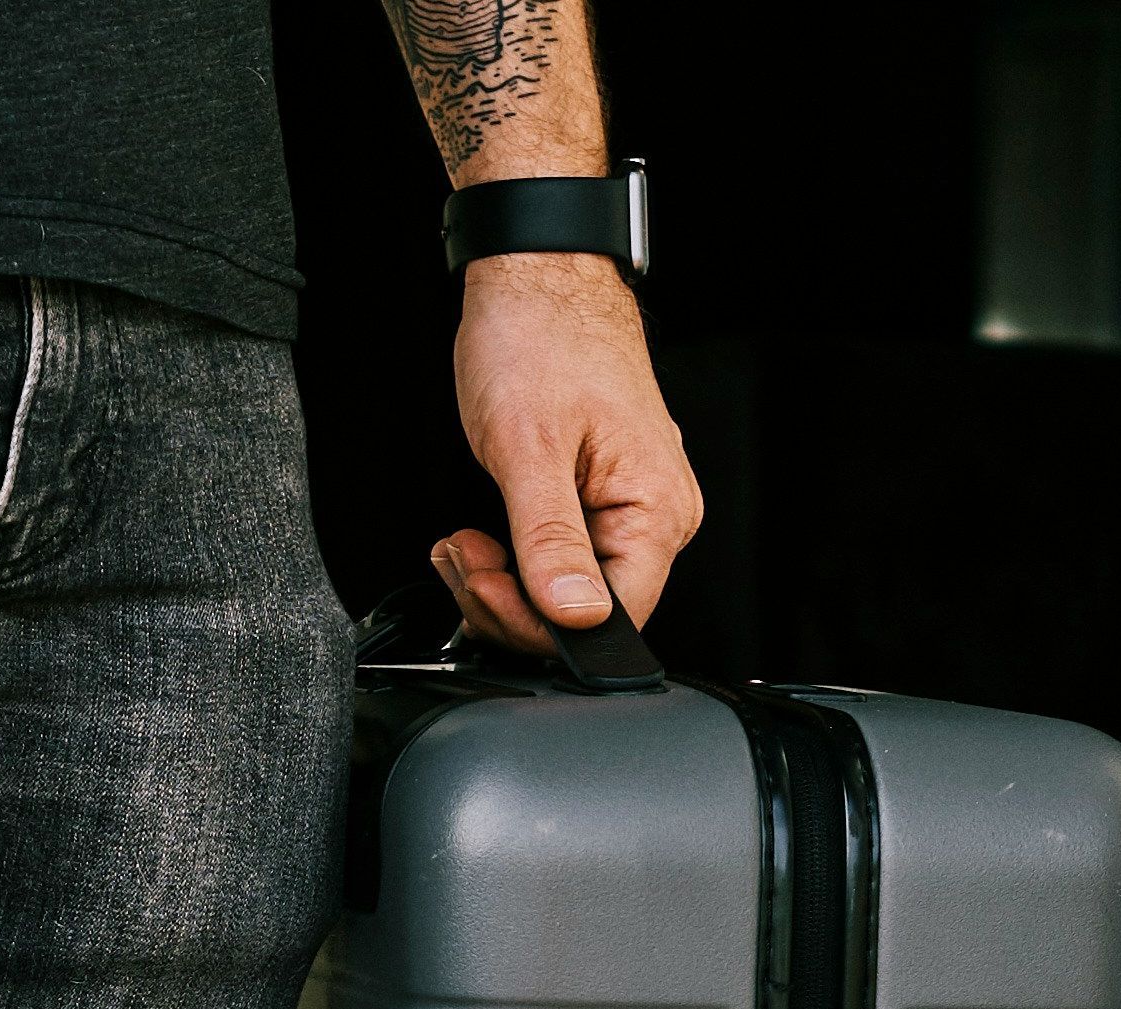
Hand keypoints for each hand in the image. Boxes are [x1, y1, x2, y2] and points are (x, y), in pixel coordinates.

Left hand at [435, 252, 698, 653]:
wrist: (536, 274)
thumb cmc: (538, 335)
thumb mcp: (528, 447)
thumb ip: (550, 541)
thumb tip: (575, 615)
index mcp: (657, 508)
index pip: (615, 617)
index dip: (541, 623)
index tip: (484, 587)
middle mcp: (657, 513)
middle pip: (588, 609)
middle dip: (510, 600)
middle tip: (463, 559)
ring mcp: (630, 504)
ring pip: (567, 587)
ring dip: (504, 582)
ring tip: (462, 545)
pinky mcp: (600, 495)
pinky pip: (561, 554)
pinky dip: (513, 558)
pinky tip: (481, 538)